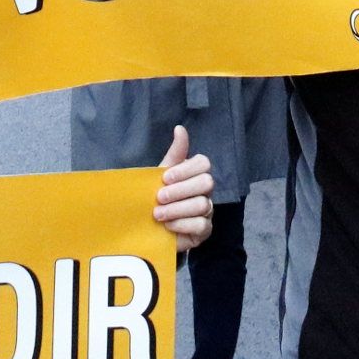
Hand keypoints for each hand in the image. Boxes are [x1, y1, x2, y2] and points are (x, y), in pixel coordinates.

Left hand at [154, 127, 214, 251]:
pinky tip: (168, 226)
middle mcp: (206, 191)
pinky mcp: (205, 230)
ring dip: (176, 209)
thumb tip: (180, 128)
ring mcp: (208, 211)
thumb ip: (174, 153)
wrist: (150, 227)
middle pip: (207, 182)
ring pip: (202, 204)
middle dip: (181, 190)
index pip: (203, 163)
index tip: (164, 178)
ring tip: (158, 214)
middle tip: (160, 197)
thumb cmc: (158, 197)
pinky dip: (182, 224)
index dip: (185, 170)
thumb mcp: (161, 174)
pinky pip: (201, 225)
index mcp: (196, 173)